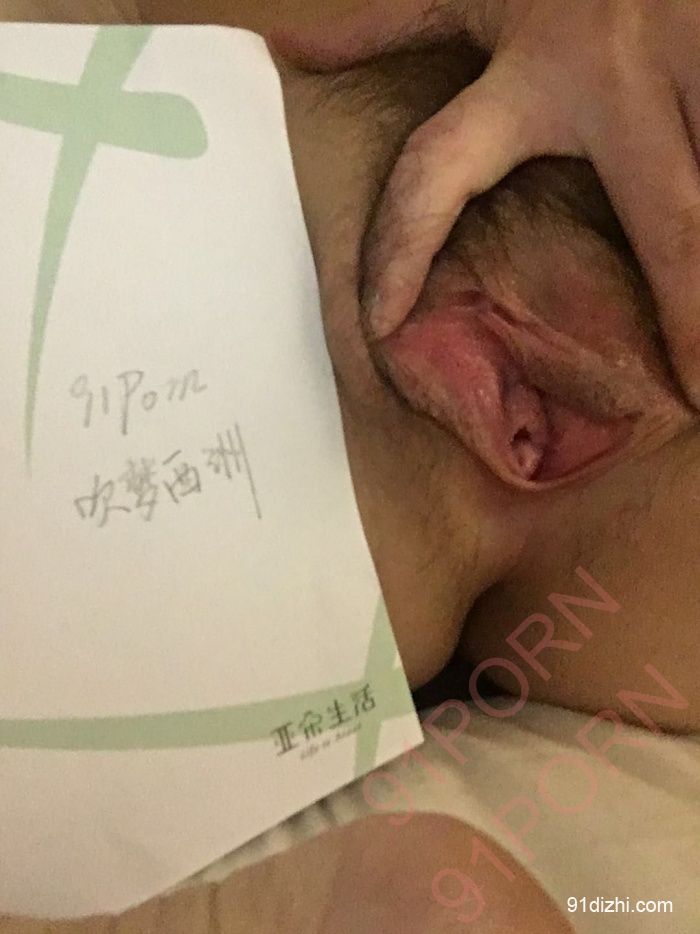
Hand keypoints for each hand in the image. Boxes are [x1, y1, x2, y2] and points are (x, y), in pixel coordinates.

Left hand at [273, 0, 699, 407]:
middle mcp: (621, 81)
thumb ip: (391, 18)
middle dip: (690, 312)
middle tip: (694, 394)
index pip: (440, 174)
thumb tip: (292, 50)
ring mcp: (696, 64)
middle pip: (666, 224)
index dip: (401, 250)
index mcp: (534, 71)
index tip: (384, 325)